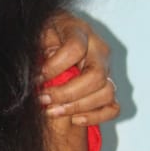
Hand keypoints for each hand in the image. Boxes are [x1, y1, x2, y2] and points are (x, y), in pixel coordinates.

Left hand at [39, 11, 119, 126]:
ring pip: (107, 92)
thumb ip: (41, 48)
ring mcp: (106, 69)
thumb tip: (43, 72)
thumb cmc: (43, 34)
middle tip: (43, 100)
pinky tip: (74, 119)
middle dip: (67, 93)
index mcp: (80, 31)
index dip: (55, 67)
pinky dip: (96, 116)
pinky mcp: (107, 87)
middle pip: (96, 76)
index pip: (75, 49)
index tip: (36, 79)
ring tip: (52, 111)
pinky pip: (113, 107)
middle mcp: (98, 50)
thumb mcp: (38, 33)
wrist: (52, 33)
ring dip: (78, 107)